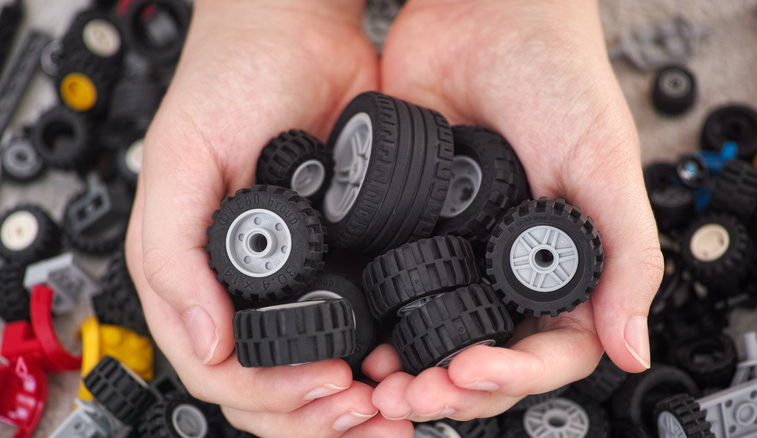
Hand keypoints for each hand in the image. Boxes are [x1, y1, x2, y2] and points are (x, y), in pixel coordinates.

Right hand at [124, 1, 411, 435]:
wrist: (298, 33)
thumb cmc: (230, 80)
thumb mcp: (182, 158)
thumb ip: (173, 252)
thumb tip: (205, 338)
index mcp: (192, 273)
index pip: (220, 371)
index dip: (271, 397)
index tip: (324, 390)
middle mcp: (239, 286)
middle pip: (267, 388)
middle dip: (315, 416)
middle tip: (367, 416)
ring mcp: (291, 277)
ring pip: (311, 372)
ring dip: (347, 403)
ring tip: (390, 405)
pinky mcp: (338, 257)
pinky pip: (352, 327)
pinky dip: (373, 359)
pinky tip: (396, 364)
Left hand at [366, 0, 663, 420]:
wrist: (482, 16)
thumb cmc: (556, 76)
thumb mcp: (603, 164)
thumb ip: (623, 256)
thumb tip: (633, 349)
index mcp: (558, 264)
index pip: (546, 350)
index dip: (515, 377)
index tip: (474, 375)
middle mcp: (503, 265)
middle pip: (484, 354)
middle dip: (453, 387)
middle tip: (418, 394)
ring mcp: (454, 248)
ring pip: (433, 331)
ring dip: (411, 367)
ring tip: (384, 381)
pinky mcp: (405, 224)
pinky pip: (391, 285)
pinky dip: (378, 318)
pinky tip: (363, 334)